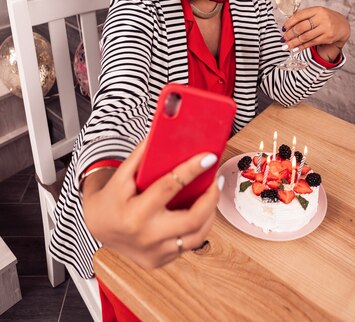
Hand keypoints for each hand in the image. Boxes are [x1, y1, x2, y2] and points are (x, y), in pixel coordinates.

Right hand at [82, 142, 222, 268]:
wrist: (98, 226)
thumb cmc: (112, 197)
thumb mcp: (122, 174)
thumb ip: (142, 155)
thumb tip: (163, 133)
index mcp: (135, 213)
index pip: (170, 187)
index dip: (192, 170)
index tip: (208, 158)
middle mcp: (146, 237)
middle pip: (192, 220)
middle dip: (211, 198)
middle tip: (216, 180)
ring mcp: (154, 253)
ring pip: (196, 237)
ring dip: (210, 214)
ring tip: (212, 195)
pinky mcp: (159, 261)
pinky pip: (188, 245)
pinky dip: (198, 227)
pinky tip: (201, 211)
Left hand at [281, 6, 349, 58]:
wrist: (342, 25)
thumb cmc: (325, 18)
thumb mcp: (316, 13)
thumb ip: (304, 17)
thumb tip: (287, 26)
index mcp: (317, 10)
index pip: (299, 16)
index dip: (289, 23)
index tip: (283, 28)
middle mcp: (322, 18)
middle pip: (301, 27)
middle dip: (290, 34)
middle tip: (283, 39)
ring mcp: (325, 28)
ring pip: (305, 37)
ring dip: (294, 42)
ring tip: (286, 46)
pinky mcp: (327, 38)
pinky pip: (311, 43)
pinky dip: (302, 46)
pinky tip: (296, 48)